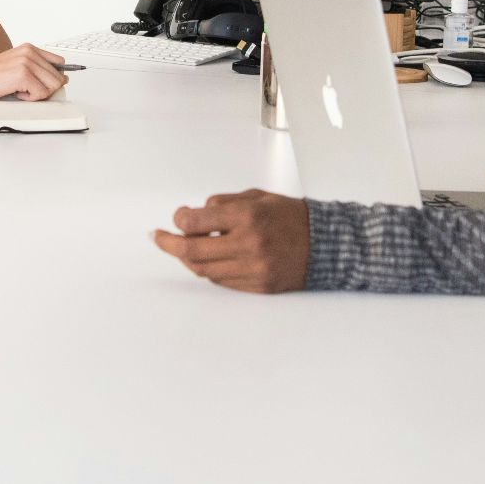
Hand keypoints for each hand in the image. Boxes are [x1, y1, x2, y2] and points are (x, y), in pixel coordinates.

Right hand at [0, 44, 67, 100]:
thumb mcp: (15, 66)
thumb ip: (35, 69)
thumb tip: (62, 79)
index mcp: (29, 48)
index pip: (59, 62)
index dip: (55, 77)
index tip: (48, 85)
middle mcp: (29, 52)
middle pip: (58, 77)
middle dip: (45, 89)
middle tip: (26, 90)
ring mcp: (27, 62)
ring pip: (52, 86)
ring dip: (37, 94)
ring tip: (19, 90)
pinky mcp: (23, 75)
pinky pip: (41, 94)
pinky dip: (29, 99)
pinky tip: (15, 93)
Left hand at [152, 189, 308, 293]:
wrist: (326, 244)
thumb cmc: (292, 216)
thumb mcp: (257, 197)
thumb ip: (224, 204)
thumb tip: (193, 216)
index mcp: (248, 217)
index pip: (196, 221)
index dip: (179, 219)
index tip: (177, 217)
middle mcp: (249, 244)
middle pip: (193, 252)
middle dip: (169, 244)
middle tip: (158, 237)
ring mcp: (254, 269)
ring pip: (205, 270)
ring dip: (188, 259)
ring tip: (183, 248)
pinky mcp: (259, 286)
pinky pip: (222, 281)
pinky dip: (210, 269)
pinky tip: (208, 259)